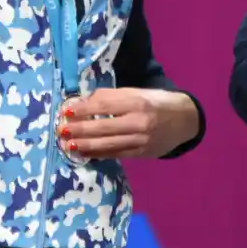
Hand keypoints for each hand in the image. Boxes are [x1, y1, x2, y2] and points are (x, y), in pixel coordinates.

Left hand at [60, 88, 199, 159]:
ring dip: (85, 145)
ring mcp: (141, 140)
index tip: (66, 111)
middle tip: (61, 130)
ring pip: (108, 144)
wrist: (185, 119)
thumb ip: (111, 98)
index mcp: (137, 101)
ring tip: (67, 144)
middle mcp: (139, 121)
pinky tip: (84, 153)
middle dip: (80, 129)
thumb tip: (83, 103)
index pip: (104, 105)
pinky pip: (116, 154)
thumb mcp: (136, 92)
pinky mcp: (142, 153)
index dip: (83, 109)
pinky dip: (99, 154)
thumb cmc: (155, 102)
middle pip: (103, 127)